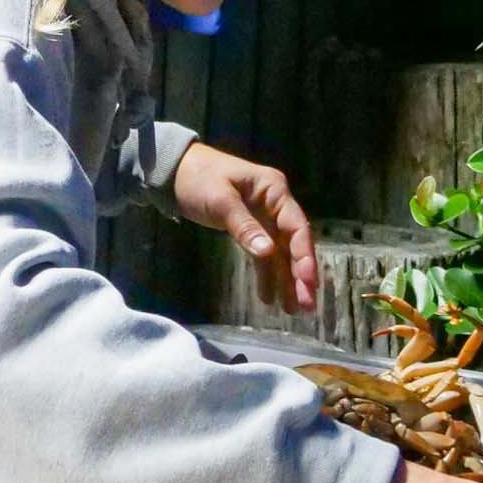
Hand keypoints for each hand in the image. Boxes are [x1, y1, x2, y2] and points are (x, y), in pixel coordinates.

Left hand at [172, 142, 317, 312]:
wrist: (174, 171)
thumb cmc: (198, 178)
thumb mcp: (221, 201)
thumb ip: (244, 226)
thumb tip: (268, 252)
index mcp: (274, 190)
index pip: (296, 225)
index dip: (304, 255)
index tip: (308, 282)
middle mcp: (274, 204)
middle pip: (292, 243)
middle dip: (300, 275)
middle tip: (307, 306)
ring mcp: (264, 218)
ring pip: (280, 253)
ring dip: (286, 280)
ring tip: (293, 311)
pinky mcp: (250, 229)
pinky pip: (262, 256)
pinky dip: (266, 275)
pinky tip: (268, 298)